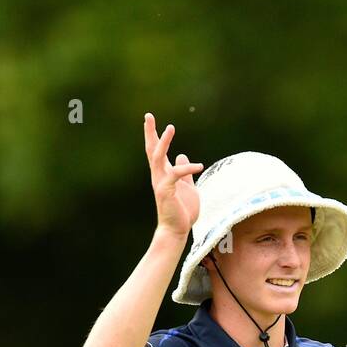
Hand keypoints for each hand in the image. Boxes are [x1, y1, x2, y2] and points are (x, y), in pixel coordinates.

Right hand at [144, 114, 203, 237]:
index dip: (154, 134)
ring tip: (170, 128)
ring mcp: (160, 183)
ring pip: (158, 157)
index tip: (150, 118)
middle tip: (148, 115)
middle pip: (152, 149)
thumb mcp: (187, 187)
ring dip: (164, 142)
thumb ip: (184, 172)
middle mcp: (158, 175)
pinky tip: (199, 166)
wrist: (177, 230)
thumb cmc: (182, 210)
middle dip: (150, 132)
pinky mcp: (166, 191)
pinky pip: (175, 175)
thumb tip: (181, 155)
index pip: (157, 150)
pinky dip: (187, 168)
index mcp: (163, 173)